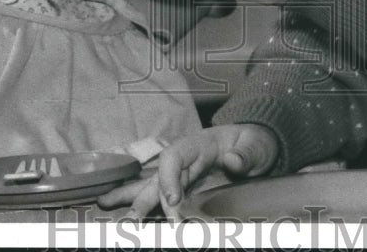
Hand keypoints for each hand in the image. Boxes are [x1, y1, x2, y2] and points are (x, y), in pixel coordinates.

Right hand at [95, 124, 278, 218]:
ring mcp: (184, 175)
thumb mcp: (257, 146)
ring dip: (134, 202)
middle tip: (130, 221)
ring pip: (153, 188)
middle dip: (142, 198)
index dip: (169, 179)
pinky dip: (147, 207)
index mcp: (199, 145)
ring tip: (109, 212)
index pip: (174, 158)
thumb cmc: (256, 144)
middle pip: (157, 177)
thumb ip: (247, 154)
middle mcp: (185, 160)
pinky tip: (130, 217)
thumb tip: (233, 161)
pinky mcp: (187, 189)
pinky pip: (163, 198)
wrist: (258, 148)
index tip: (174, 203)